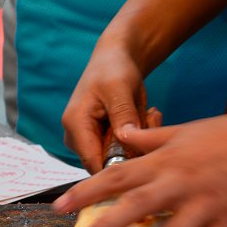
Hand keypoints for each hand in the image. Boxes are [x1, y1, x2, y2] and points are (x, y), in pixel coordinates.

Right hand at [62, 41, 147, 173]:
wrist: (115, 60)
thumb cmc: (112, 68)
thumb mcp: (119, 87)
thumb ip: (123, 114)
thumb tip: (127, 140)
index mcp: (75, 125)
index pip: (93, 164)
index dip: (119, 167)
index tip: (145, 152)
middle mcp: (78, 138)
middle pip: (108, 163)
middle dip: (135, 148)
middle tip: (150, 119)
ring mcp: (90, 141)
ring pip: (120, 158)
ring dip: (140, 140)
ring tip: (148, 114)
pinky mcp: (102, 141)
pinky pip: (125, 151)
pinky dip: (140, 137)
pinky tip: (145, 116)